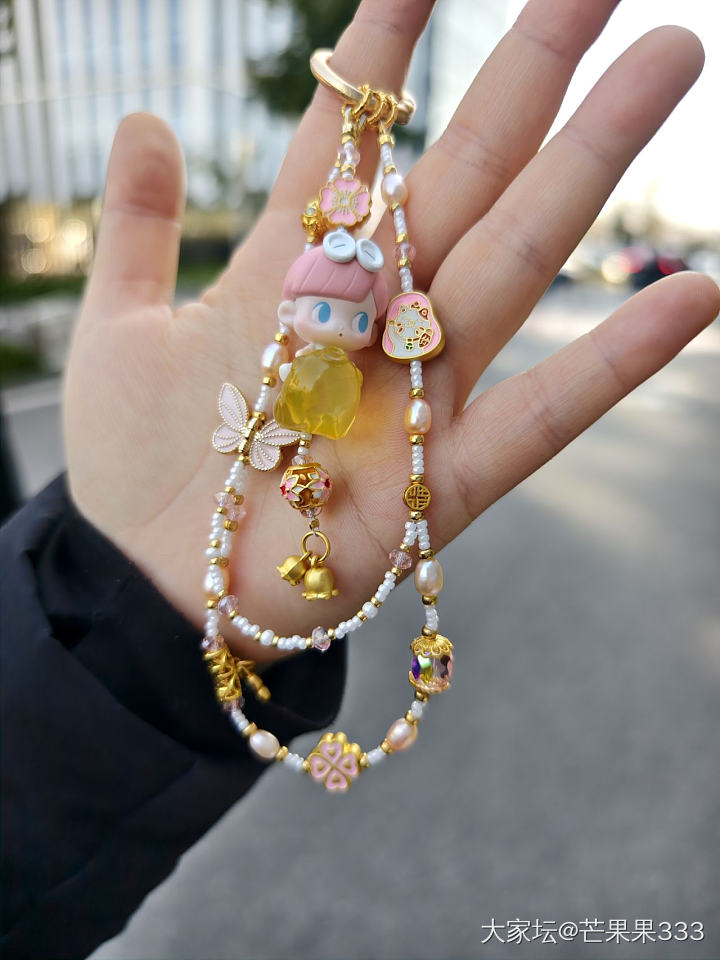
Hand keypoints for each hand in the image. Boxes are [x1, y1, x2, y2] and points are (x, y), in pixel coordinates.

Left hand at [64, 0, 719, 659]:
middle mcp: (373, 322)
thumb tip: (147, 118)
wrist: (153, 588)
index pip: (352, 139)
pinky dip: (612, 364)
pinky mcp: (444, 485)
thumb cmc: (131, 469)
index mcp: (294, 278)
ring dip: (591, 168)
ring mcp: (418, 396)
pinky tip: (695, 297)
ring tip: (666, 65)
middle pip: (464, 176)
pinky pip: (542, 417)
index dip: (385, 51)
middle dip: (531, 74)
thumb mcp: (115, 333)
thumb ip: (137, 228)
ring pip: (514, 264)